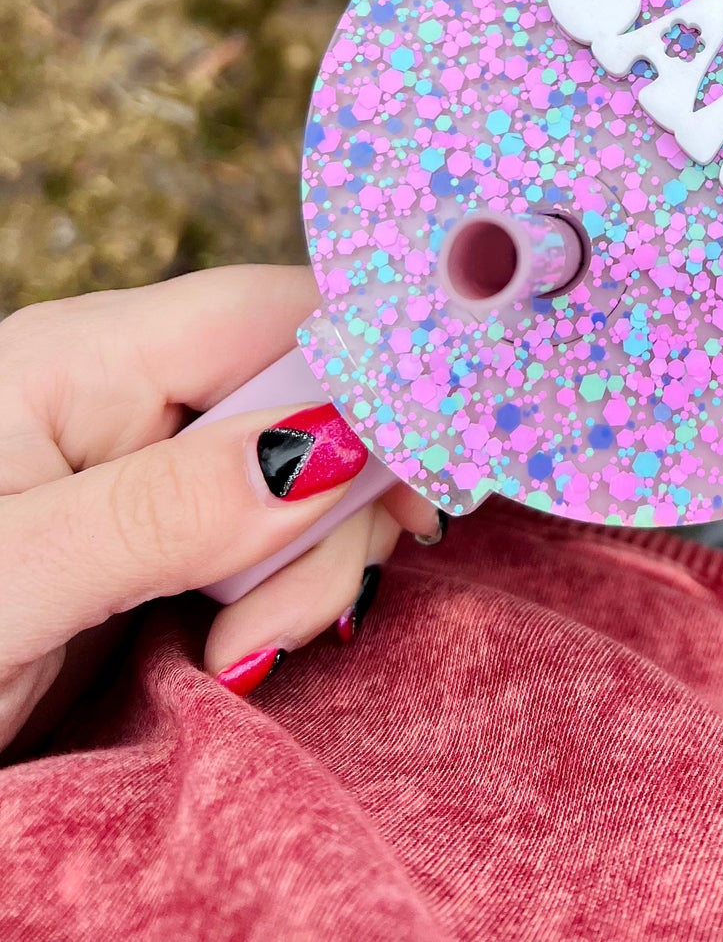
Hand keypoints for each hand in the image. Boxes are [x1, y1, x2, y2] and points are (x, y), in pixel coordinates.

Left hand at [0, 265, 439, 754]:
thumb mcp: (13, 583)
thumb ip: (167, 507)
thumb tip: (337, 436)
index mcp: (79, 359)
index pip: (278, 310)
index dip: (375, 370)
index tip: (432, 469)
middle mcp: (125, 393)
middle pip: (313, 393)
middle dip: (335, 503)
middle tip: (277, 625)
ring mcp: (146, 466)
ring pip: (308, 473)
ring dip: (310, 566)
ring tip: (235, 660)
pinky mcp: (158, 537)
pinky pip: (271, 536)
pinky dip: (286, 592)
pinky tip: (243, 650)